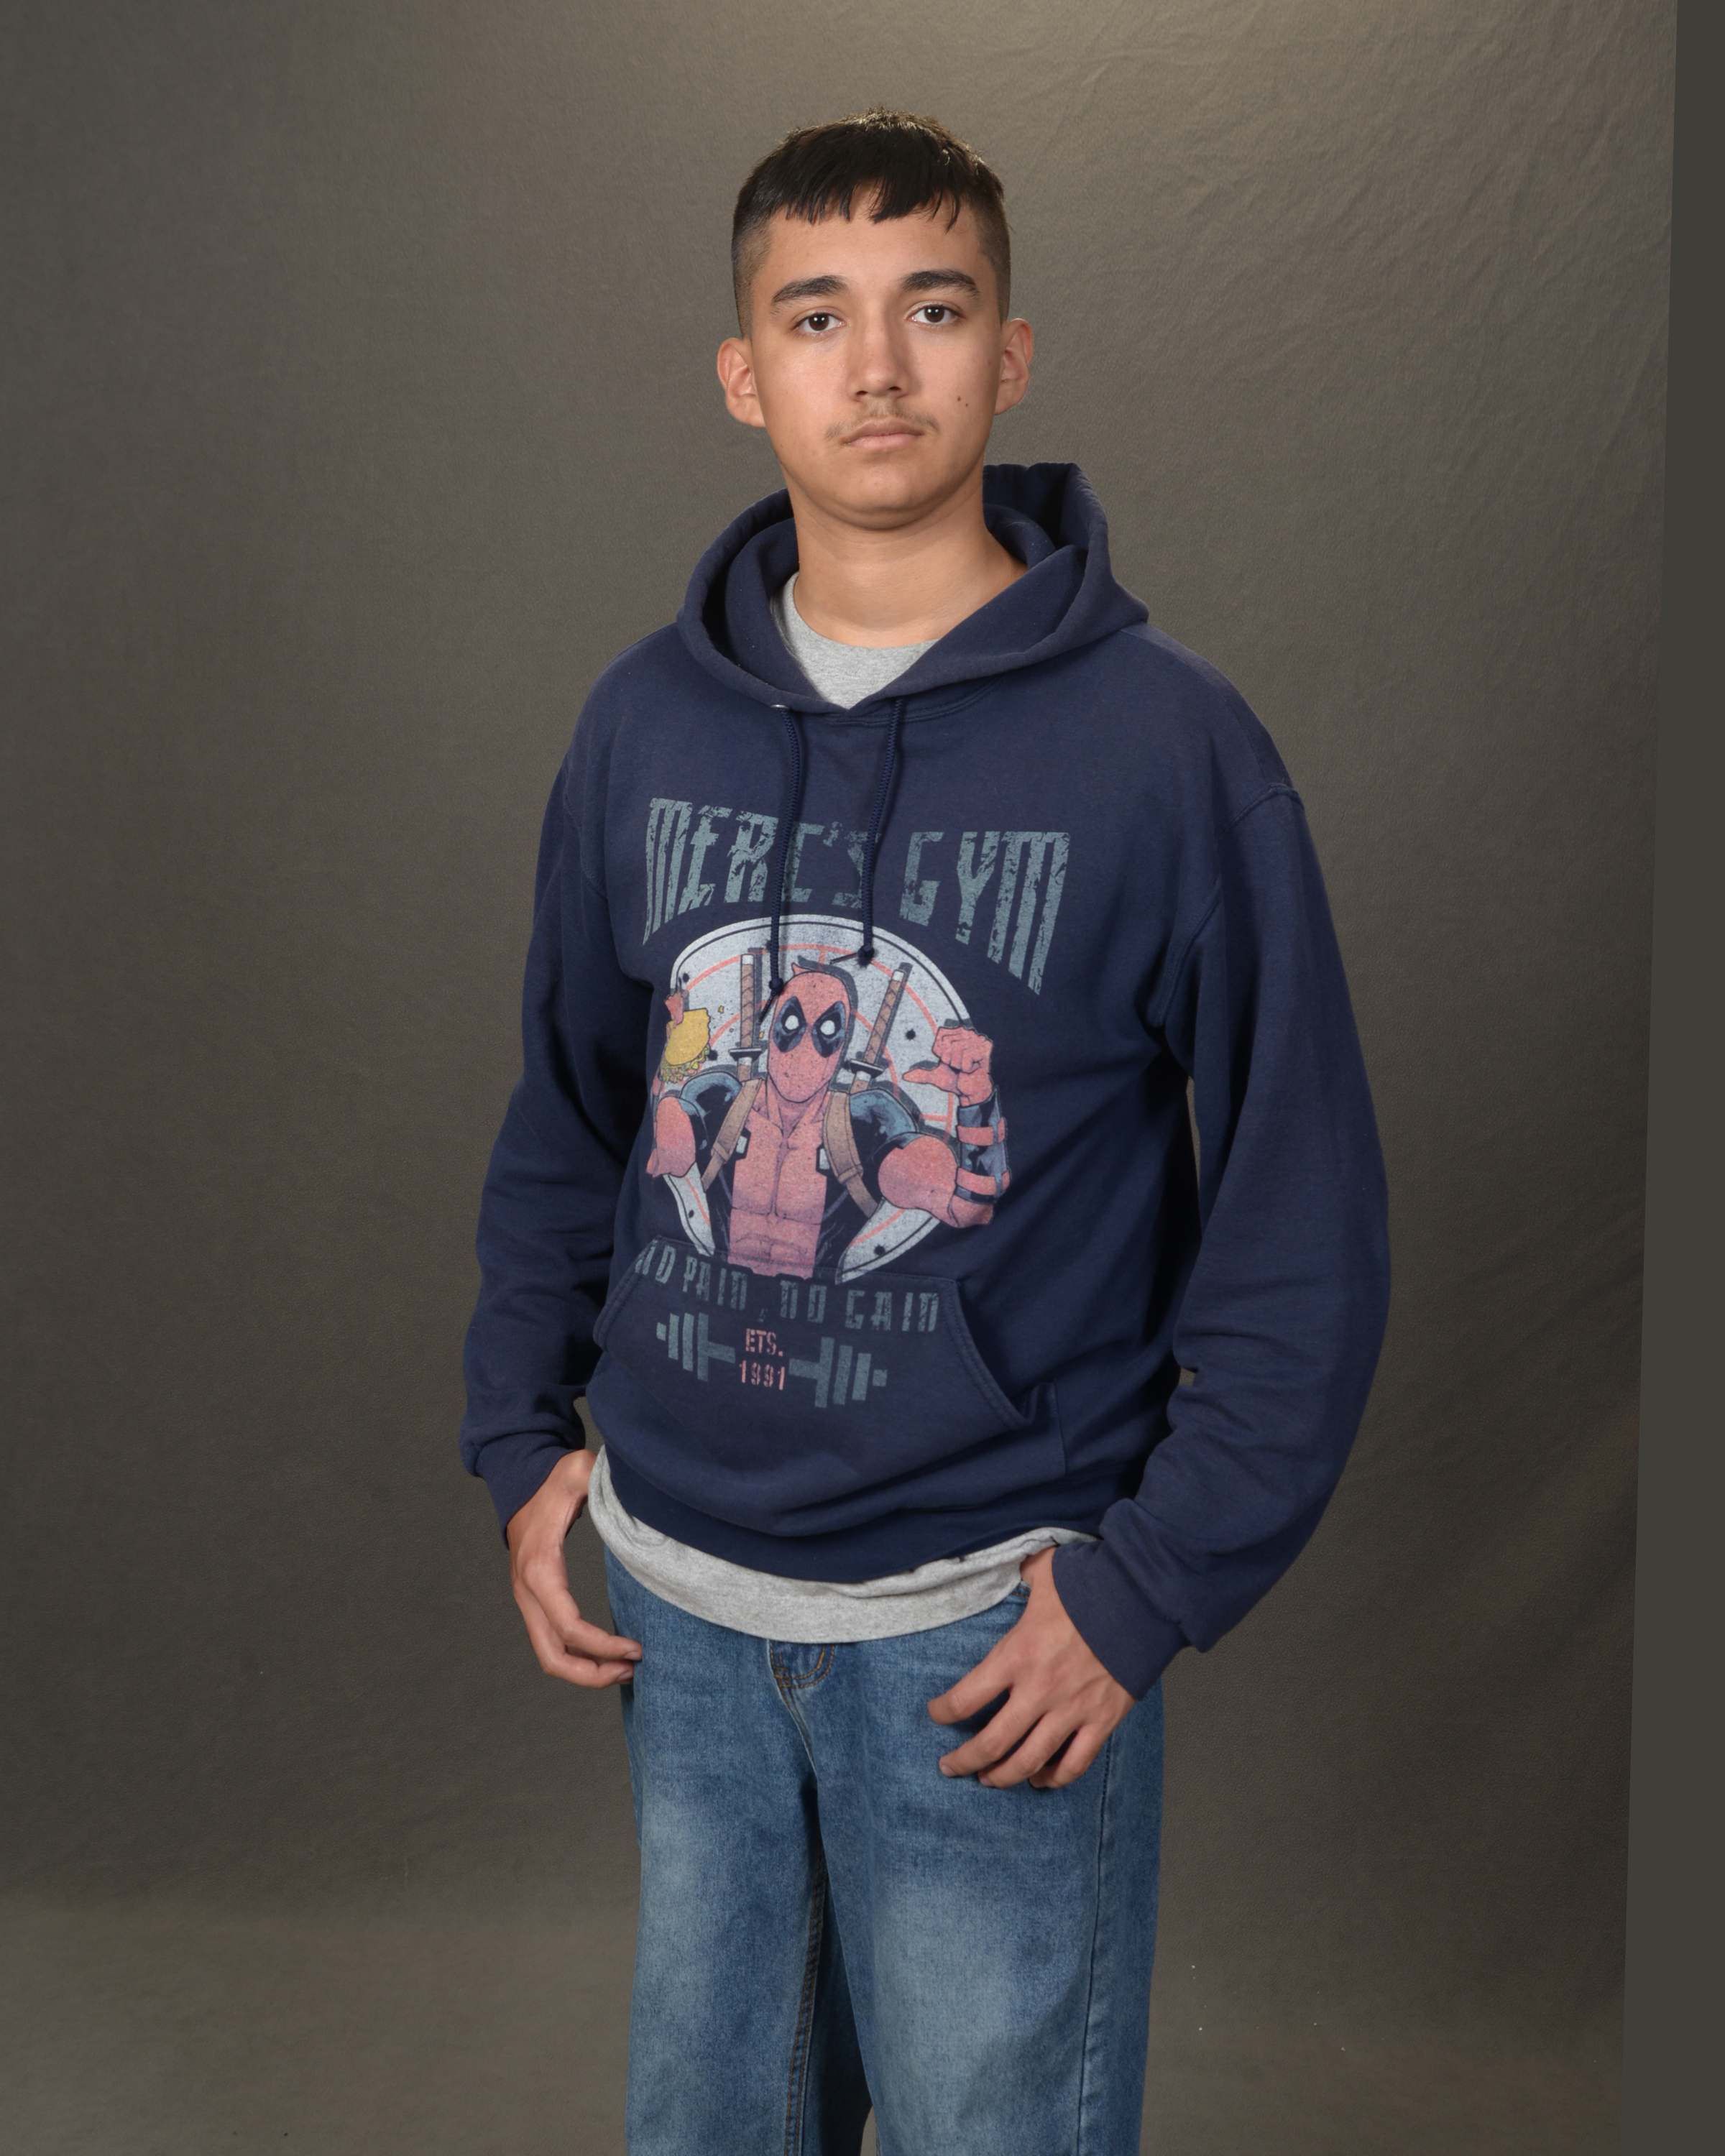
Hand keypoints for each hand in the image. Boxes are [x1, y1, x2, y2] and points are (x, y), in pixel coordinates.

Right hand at [504, 1450, 641, 1687]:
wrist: (522, 1481)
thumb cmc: (554, 1479)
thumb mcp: (579, 1470)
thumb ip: (598, 1475)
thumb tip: (628, 1483)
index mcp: (541, 1568)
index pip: (569, 1626)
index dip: (603, 1646)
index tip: (637, 1648)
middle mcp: (529, 1591)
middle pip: (553, 1656)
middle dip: (592, 1673)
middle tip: (632, 1670)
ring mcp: (528, 1599)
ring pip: (549, 1656)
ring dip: (585, 1671)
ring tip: (624, 1669)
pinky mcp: (535, 1601)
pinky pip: (551, 1642)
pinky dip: (578, 1656)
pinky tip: (608, 1654)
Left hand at [906, 1024, 994, 1105]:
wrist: (970, 1091)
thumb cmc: (956, 1080)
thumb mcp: (936, 1076)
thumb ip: (922, 1074)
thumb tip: (906, 1077)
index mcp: (956, 1035)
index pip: (941, 1033)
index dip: (941, 1051)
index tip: (948, 1061)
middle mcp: (968, 1034)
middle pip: (948, 1040)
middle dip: (949, 1058)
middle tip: (957, 1066)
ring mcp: (978, 1039)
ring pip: (957, 1046)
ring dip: (958, 1063)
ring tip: (964, 1068)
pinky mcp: (985, 1047)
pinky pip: (967, 1054)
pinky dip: (966, 1066)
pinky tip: (972, 1068)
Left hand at [927, 1548, 1132, 1788]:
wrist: (1142, 1601)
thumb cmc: (1090, 1585)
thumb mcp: (1043, 1571)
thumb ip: (1021, 1574)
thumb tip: (1012, 1565)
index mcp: (1017, 1655)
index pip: (965, 1698)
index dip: (943, 1712)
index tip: (936, 1713)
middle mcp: (1039, 1690)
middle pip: (990, 1743)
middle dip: (964, 1760)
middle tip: (950, 1766)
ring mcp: (1071, 1711)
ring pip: (1028, 1762)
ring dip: (1003, 1776)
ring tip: (988, 1779)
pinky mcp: (1101, 1721)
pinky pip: (1074, 1764)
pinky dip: (1055, 1779)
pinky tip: (1040, 1779)